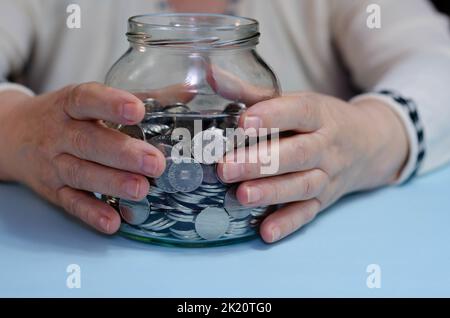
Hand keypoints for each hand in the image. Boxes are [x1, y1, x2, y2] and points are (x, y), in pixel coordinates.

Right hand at [0, 82, 165, 233]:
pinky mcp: (52, 190)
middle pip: (88, 142)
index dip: (110, 103)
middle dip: (123, 154)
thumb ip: (142, 95)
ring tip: (141, 189)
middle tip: (155, 163)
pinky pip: (70, 203)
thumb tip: (189, 91)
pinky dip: (91, 213)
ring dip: (112, 183)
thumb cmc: (66, 115)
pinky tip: (113, 221)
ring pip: (80, 174)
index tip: (137, 110)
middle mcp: (58, 133)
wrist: (14, 135)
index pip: (85, 99)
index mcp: (69, 105)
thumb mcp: (92, 99)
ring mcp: (53, 163)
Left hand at [217, 93, 408, 242]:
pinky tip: (265, 232)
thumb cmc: (322, 120)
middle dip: (260, 162)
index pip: (300, 112)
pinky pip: (307, 214)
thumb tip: (211, 75)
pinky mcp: (325, 200)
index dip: (273, 116)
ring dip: (271, 192)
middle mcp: (326, 147)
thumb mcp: (297, 101)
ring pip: (302, 186)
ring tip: (241, 196)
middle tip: (225, 168)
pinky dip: (287, 224)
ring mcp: (328, 176)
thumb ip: (253, 92)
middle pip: (297, 154)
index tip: (243, 122)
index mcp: (320, 115)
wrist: (368, 144)